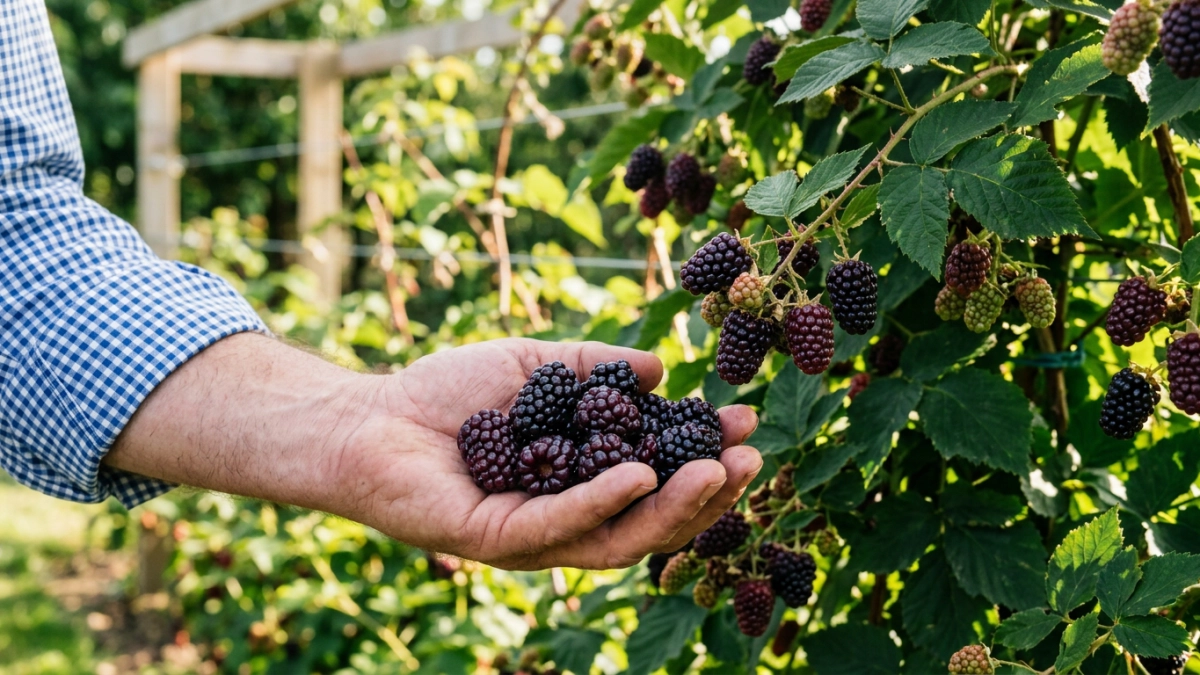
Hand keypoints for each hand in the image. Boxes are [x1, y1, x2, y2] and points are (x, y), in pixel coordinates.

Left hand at [341, 338, 762, 569]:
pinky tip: (643, 472)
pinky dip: (606, 500)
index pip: (657, 477)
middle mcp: (566, 517)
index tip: (744, 420)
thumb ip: (595, 369)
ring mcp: (535, 536)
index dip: (704, 453)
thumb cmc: (447, 393)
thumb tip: (663, 369)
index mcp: (580, 480)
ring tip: (717, 470)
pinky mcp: (500, 542)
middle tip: (750, 457)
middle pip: (652, 517)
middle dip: (708, 490)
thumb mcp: (536, 367)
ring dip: (675, 505)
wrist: (369, 418)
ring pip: (621, 536)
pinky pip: (563, 526)